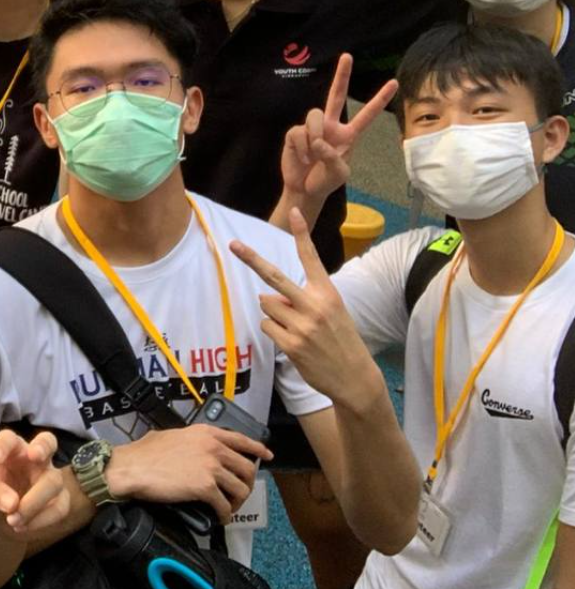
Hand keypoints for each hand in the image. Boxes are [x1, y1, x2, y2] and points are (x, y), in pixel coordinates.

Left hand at [0, 430, 70, 536]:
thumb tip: (12, 503)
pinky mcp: (59, 499)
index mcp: (11, 448)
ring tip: (11, 520)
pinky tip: (22, 527)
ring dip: (33, 503)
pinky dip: (42, 520)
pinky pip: (60, 507)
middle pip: (48, 442)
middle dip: (43, 447)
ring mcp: (49, 476)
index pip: (9, 438)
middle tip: (33, 455)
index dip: (3, 445)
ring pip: (54, 481)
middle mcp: (34, 457)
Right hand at [105, 425, 271, 524]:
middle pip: (246, 469)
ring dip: (236, 503)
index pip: (242, 439)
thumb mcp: (171, 435)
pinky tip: (218, 518)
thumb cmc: (144, 453)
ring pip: (240, 489)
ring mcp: (211, 467)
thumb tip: (191, 449)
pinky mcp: (205, 488)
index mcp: (206, 433)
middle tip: (237, 495)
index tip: (267, 456)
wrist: (132, 468)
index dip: (258, 449)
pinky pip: (225, 506)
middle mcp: (213, 448)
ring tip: (227, 509)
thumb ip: (189, 440)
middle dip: (246, 484)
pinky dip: (224, 515)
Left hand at [230, 208, 381, 412]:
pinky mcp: (291, 344)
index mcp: (328, 293)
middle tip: (234, 244)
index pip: (311, 258)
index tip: (295, 211)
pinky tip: (293, 341)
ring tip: (296, 327)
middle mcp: (314, 306)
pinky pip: (267, 326)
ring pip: (267, 305)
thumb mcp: (334, 311)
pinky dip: (274, 331)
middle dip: (251, 259)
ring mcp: (301, 326)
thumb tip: (271, 296)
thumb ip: (306, 298)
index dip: (302, 235)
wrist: (355, 377)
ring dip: (275, 313)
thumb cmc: (341, 339)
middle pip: (274, 277)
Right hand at [280, 53, 397, 206]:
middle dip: (342, 75)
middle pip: (336, 95)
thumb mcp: (339, 174)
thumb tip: (318, 141)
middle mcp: (331, 126)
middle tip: (347, 56)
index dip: (380, 99)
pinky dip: (301, 147)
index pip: (367, 114)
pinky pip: (298, 132)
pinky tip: (302, 158)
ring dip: (313, 135)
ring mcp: (312, 128)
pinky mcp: (295, 134)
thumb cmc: (326, 181)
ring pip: (313, 115)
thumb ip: (333, 156)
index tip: (394, 83)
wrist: (304, 189)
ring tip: (311, 155)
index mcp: (348, 135)